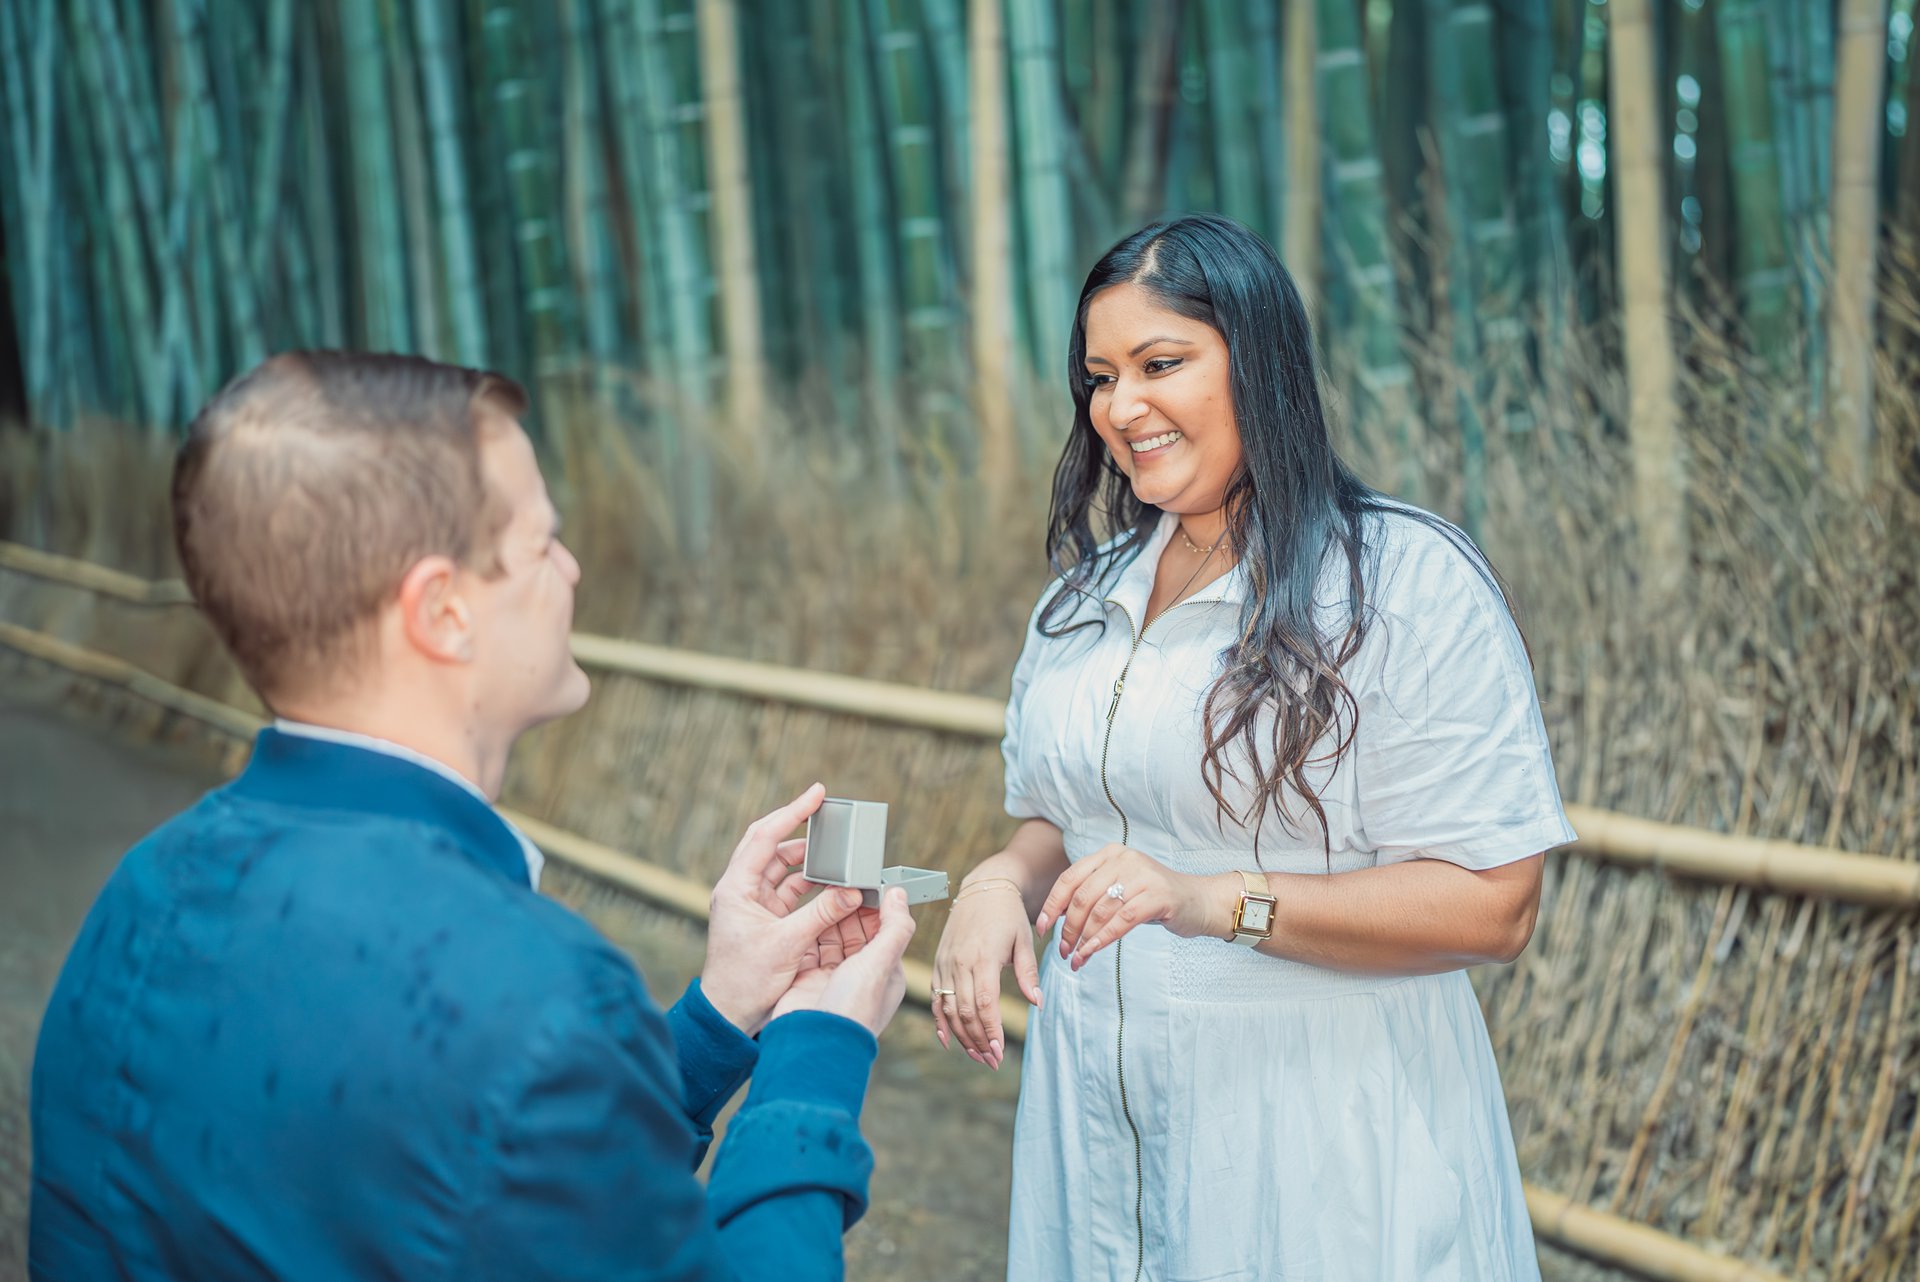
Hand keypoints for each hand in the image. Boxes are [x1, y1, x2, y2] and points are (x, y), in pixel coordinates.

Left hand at [701, 783, 872, 1035]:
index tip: (816, 793)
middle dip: (800, 828)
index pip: (764, 837)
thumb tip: (853, 890)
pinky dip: (811, 885)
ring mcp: (752, 904)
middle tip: (827, 811)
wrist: (728, 1015)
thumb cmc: (745, 981)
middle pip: (771, 845)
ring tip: (837, 852)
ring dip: (810, 861)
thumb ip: (821, 914)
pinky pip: (790, 892)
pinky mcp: (763, 919)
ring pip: (783, 869)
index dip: (792, 812)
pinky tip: (832, 883)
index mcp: (736, 888)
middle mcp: (741, 890)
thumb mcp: (788, 945)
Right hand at [773, 886, 916, 1036]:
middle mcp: (859, 974)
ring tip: (821, 893)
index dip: (875, 906)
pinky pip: (808, 947)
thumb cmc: (852, 1011)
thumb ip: (894, 928)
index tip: (864, 882)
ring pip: (830, 936)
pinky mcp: (807, 978)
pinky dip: (807, 932)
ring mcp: (832, 976)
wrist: (812, 1042)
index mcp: (884, 972)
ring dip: (827, 917)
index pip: (883, 929)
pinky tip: (804, 915)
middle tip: (839, 883)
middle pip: (854, 930)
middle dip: (848, 908)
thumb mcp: (880, 964)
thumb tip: (900, 893)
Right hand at [931, 878, 1040, 1070]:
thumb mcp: (1023, 939)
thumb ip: (1027, 972)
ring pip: (948, 1009)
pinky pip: (935, 998)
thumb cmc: (1007, 913)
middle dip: (978, 1040)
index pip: (983, 1002)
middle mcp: (959, 962)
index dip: (990, 1030)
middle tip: (992, 1061)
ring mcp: (945, 963)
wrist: (982, 887)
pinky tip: (949, 1041)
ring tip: (978, 1056)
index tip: (999, 1051)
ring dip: (962, 1036)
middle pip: (964, 1011)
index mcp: (982, 957)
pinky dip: (940, 1021)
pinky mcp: (938, 963)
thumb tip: (1037, 1003)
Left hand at [1035, 844, 1234, 970]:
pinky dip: (1102, 939)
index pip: (1070, 878)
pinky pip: (1121, 920)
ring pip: (1100, 910)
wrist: (1201, 901)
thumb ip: (1094, 895)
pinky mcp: (1158, 896)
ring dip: (1083, 938)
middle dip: (1068, 927)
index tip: (1041, 928)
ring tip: (1076, 958)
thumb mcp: (1121, 889)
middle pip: (1082, 896)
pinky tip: (1092, 952)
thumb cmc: (1155, 900)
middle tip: (1062, 951)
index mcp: (1110, 854)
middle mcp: (1124, 858)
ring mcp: (1143, 876)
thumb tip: (1058, 917)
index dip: (1052, 905)